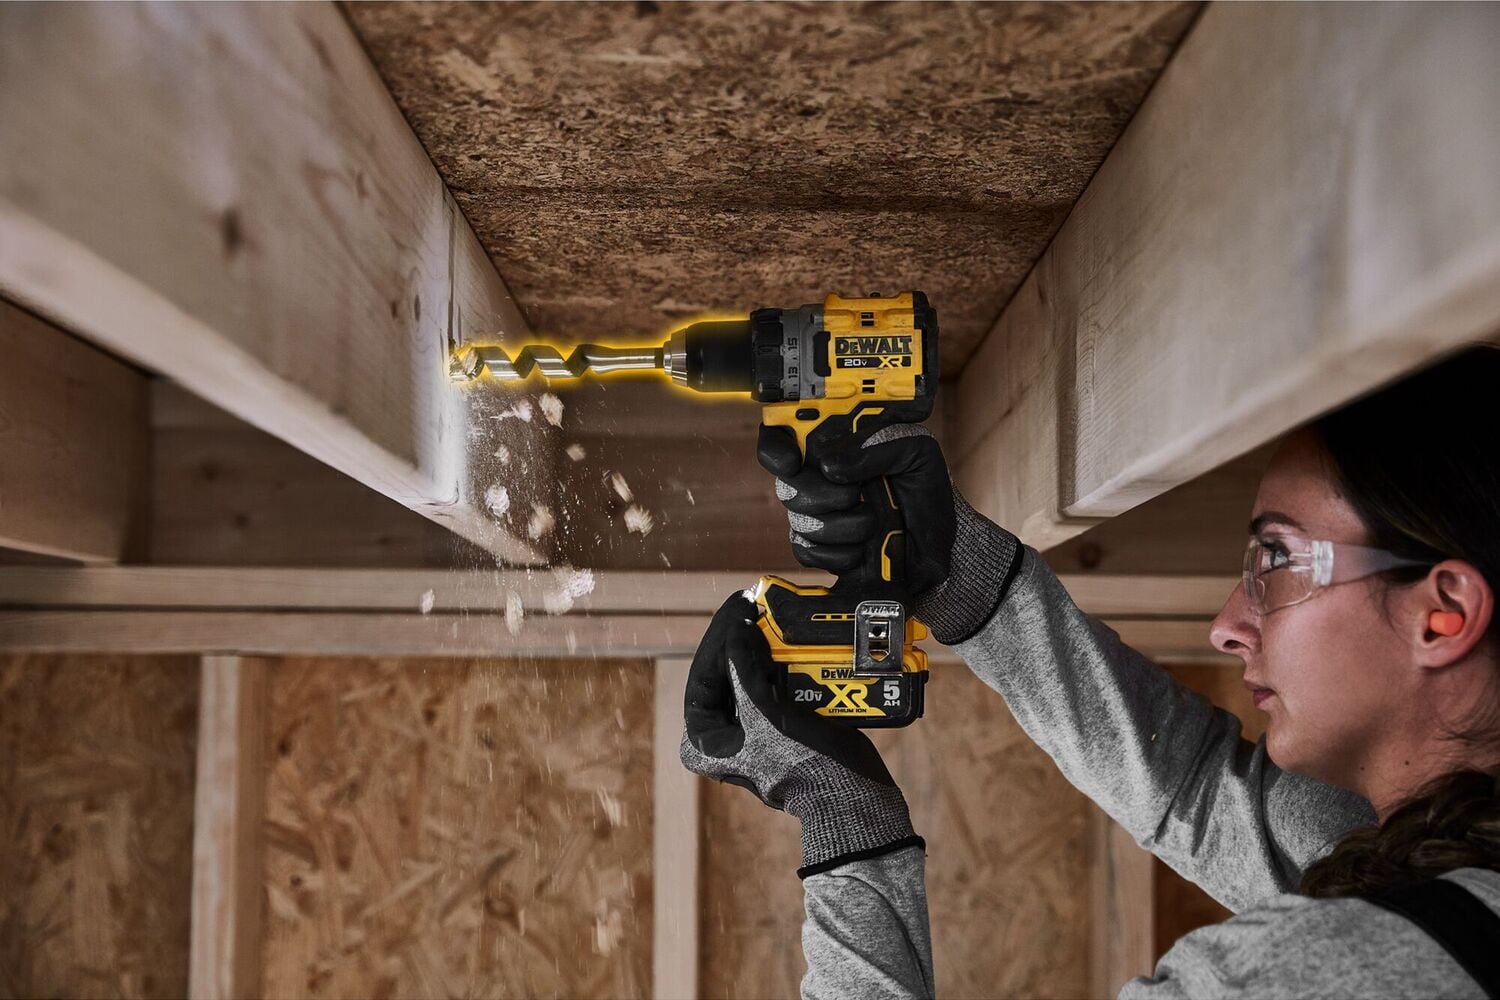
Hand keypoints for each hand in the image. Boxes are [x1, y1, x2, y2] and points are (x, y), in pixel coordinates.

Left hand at [679, 593, 921, 877]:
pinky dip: (783, 664)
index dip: (720, 636)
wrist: (853, 797)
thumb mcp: (765, 712)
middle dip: (742, 640)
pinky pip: (774, 686)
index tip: (739, 605)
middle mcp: (721, 738)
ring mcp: (751, 734)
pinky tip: (793, 641)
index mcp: (703, 741)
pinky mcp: (779, 729)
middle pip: (725, 674)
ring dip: (763, 648)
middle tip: (758, 606)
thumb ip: (743, 666)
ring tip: (775, 617)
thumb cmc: (804, 764)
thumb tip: (736, 625)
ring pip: (750, 677)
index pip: (702, 674)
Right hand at [757, 423, 1024, 644]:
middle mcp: (818, 477)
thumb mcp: (916, 452)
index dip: (776, 447)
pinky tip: (860, 549)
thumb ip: (875, 448)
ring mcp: (816, 514)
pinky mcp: (821, 549)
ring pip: (798, 519)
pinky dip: (835, 553)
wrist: (942, 545)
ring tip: (871, 524)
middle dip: (820, 494)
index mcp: (836, 444)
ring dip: (838, 526)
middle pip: (787, 483)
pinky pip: (805, 551)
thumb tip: (831, 466)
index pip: (782, 436)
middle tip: (854, 496)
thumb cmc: (928, 490)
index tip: (793, 462)